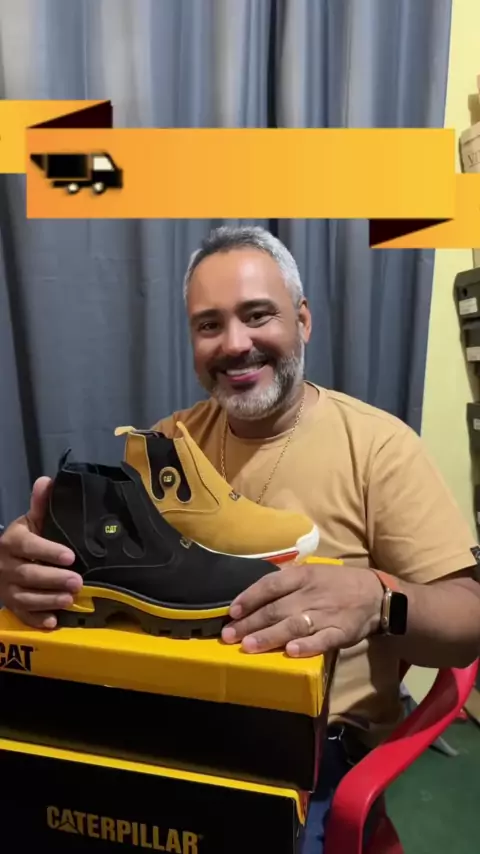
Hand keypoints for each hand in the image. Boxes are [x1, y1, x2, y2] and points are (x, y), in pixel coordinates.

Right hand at [0, 477, 82, 629]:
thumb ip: (40, 504)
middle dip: (53, 580)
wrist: (2, 560)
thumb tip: (47, 481)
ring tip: (70, 599)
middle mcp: (5, 566)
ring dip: (48, 600)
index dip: (48, 551)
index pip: (28, 546)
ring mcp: (7, 588)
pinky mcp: (11, 606)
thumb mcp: (30, 521)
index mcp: (12, 541)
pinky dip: (36, 620)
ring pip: (24, 597)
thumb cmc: (25, 540)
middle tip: (78, 582)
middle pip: (28, 575)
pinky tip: (52, 621)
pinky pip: (21, 616)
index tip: (70, 556)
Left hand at [221, 562, 383, 656]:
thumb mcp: (313, 573)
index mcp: (304, 576)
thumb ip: (287, 582)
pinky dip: (306, 646)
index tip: (232, 611)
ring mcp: (326, 614)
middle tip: (229, 636)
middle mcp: (311, 594)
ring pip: (293, 625)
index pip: (271, 584)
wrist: (376, 595)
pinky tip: (290, 652)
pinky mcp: (340, 632)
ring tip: (249, 646)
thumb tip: (255, 593)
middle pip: (276, 608)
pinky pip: (322, 640)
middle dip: (250, 623)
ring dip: (270, 636)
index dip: (250, 597)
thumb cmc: (337, 584)